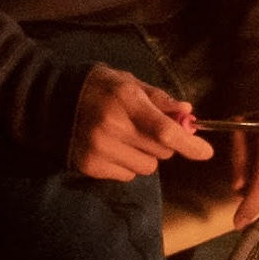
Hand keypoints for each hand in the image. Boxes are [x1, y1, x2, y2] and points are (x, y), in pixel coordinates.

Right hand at [71, 64, 212, 181]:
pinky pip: (127, 176)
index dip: (190, 144)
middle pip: (161, 152)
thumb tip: (188, 115)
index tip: (206, 152)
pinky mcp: (90, 166)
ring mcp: (99, 149)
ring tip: (126, 139)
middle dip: (164, 143)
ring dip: (145, 156)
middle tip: (146, 129)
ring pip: (146, 168)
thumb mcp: (130, 83)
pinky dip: (126, 165)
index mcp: (126, 101)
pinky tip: (112, 148)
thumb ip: (161, 100)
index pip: (165, 131)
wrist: (52, 100)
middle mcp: (112, 127)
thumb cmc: (100, 88)